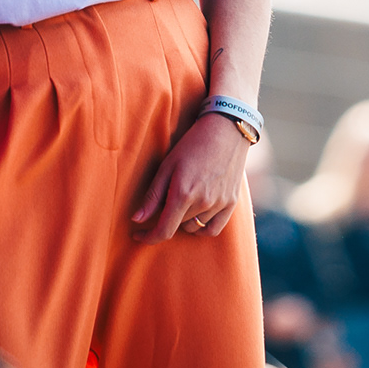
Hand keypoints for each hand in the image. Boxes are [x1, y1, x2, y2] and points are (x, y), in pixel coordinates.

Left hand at [131, 113, 249, 243]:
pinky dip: (202, 228)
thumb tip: (137, 220)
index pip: (164, 230)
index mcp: (183, 193)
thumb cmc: (192, 144)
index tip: (138, 234)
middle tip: (167, 196)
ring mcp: (219, 204)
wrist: (226, 130)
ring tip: (184, 198)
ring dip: (184, 219)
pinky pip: (213, 229)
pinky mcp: (231, 203)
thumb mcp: (167, 166)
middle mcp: (202, 203)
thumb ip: (152, 196)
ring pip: (194, 227)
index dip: (148, 237)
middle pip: (177, 226)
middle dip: (167, 217)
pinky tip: (197, 216)